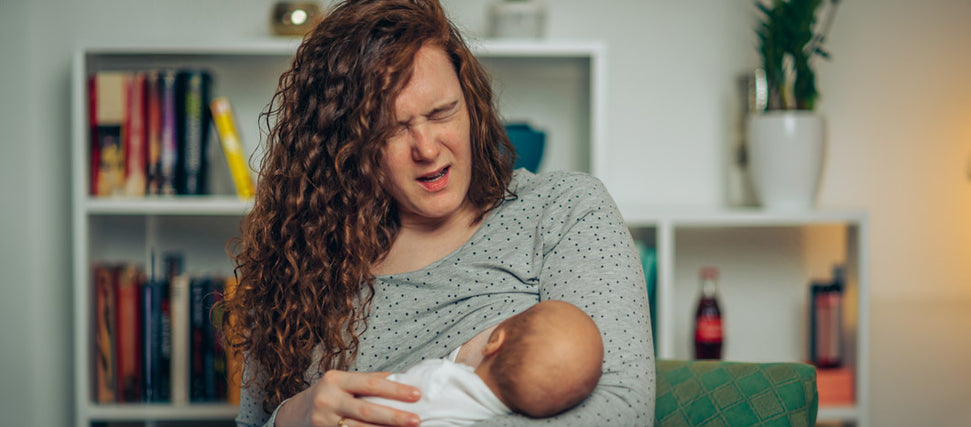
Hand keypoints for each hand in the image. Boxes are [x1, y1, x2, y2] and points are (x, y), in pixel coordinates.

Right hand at [276, 370, 421, 426]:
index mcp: (336, 380)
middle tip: (416, 420)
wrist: (295, 414)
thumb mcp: (343, 382)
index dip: (395, 390)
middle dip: (394, 417)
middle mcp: (328, 399)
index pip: (371, 384)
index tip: (417, 395)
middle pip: (366, 410)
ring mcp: (324, 421)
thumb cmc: (328, 394)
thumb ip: (369, 381)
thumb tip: (402, 378)